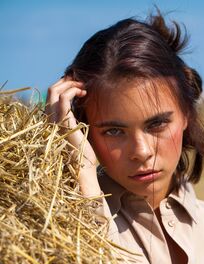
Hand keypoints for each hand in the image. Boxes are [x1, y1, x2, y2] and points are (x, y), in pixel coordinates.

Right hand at [46, 77, 99, 196]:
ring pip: (54, 91)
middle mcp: (50, 121)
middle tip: (80, 82)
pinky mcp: (64, 123)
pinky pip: (64, 98)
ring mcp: (55, 122)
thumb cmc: (83, 157)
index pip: (51, 97)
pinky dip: (73, 90)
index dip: (63, 87)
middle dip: (65, 81)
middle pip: (50, 91)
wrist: (83, 171)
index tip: (78, 86)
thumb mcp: (78, 134)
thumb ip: (76, 121)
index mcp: (52, 123)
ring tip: (83, 86)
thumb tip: (84, 109)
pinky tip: (84, 92)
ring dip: (69, 84)